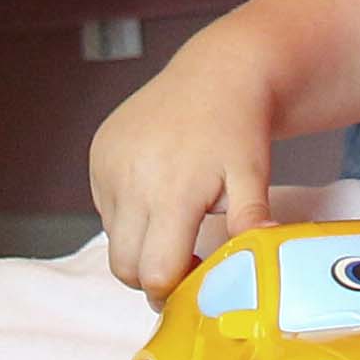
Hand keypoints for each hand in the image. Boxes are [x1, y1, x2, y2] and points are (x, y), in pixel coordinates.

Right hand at [88, 46, 276, 296]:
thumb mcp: (253, 176)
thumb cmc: (238, 128)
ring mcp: (108, 166)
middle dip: (152, 275)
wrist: (216, 72)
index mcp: (172, 192)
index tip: (198, 272)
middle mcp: (131, 181)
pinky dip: (128, 213)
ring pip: (114, 238)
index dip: (176, 287)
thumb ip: (251, 222)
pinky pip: (105, 207)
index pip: (155, 274)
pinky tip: (158, 188)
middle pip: (125, 267)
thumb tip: (261, 256)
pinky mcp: (98, 154)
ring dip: (140, 241)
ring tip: (176, 214)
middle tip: (184, 256)